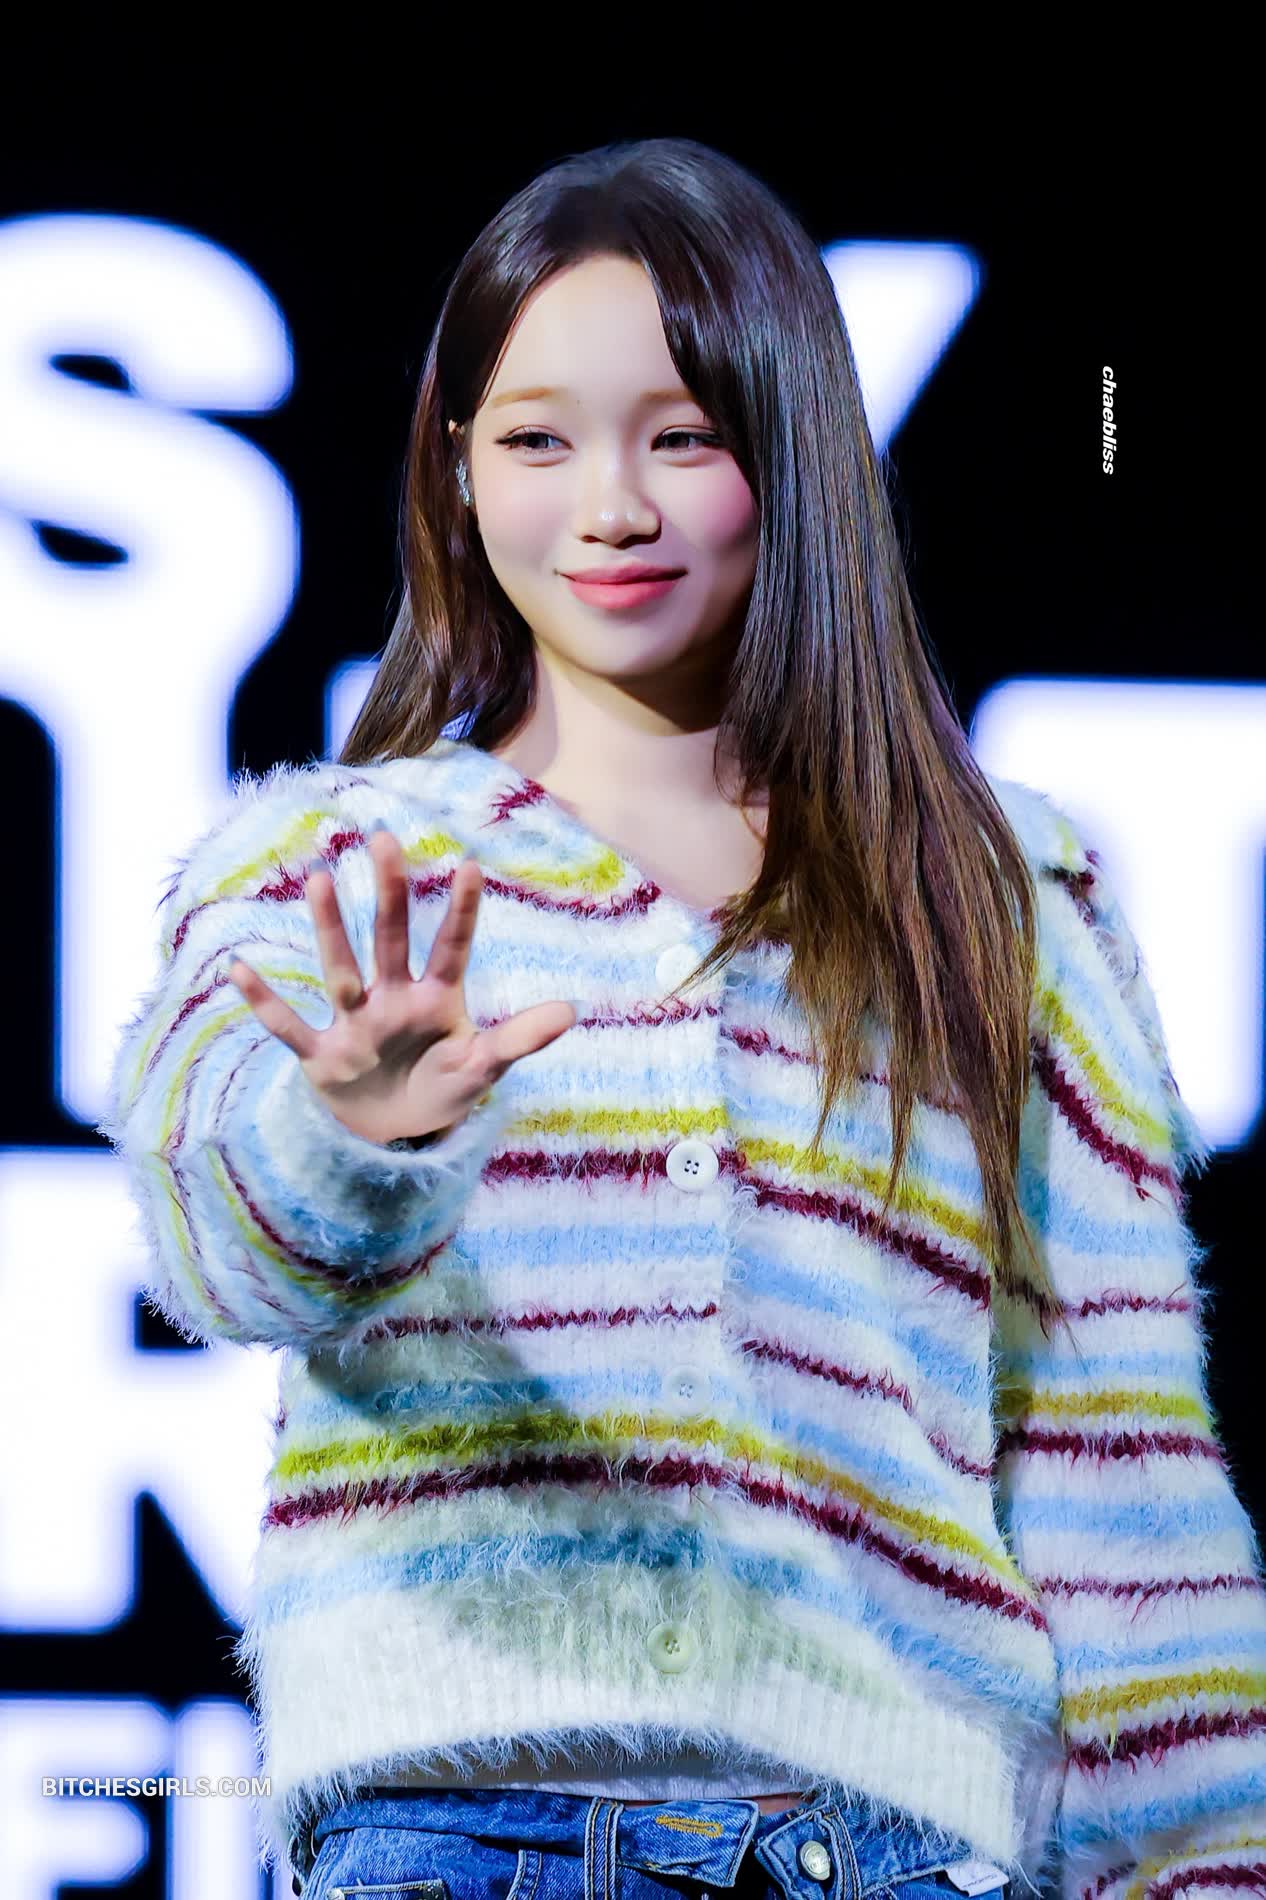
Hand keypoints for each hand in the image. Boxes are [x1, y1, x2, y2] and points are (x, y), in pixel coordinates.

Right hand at [226, 828, 576, 1144]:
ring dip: (331, 928)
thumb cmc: (442, 1090)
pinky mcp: (323, 1056)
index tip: (469, 866)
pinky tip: (239, 969)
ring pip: (340, 968)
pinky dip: (264, 1003)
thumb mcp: (484, 1068)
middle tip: (385, 838)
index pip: (452, 948)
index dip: (461, 912)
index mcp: (436, 1000)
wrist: (396, 1139)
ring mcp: (354, 1023)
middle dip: (390, 894)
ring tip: (322, 878)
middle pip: (391, 940)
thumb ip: (520, 1039)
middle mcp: (392, 999)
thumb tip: (571, 1010)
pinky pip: (289, 1027)